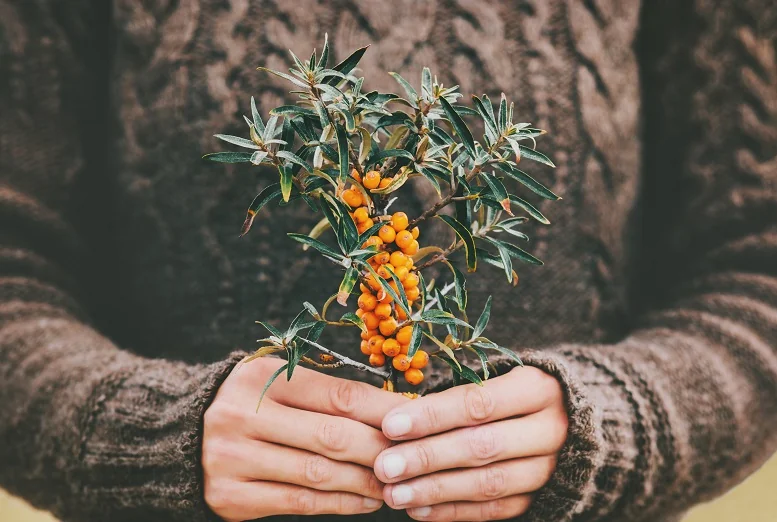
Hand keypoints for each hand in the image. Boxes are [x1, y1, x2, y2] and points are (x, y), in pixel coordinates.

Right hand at [203, 357, 406, 520]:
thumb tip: (394, 410)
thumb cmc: (251, 405)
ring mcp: (233, 458)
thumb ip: (326, 394)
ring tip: (394, 482)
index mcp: (260, 377)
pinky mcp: (231, 496)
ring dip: (365, 481)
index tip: (414, 421)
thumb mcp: (279, 383)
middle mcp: (242, 415)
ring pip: (318, 474)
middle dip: (380, 449)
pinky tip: (365, 500)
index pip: (337, 395)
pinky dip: (339, 503)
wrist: (184, 437)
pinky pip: (299, 502)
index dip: (383, 410)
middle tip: (411, 457)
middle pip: (331, 436)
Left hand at [374, 366, 567, 520]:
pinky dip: (452, 511)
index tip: (391, 425)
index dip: (432, 415)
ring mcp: (548, 467)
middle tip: (386, 465)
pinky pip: (493, 509)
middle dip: (428, 457)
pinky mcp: (539, 496)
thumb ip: (450, 397)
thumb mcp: (491, 379)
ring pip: (488, 482)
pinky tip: (418, 509)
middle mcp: (550, 429)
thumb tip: (393, 418)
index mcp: (538, 389)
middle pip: (483, 445)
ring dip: (435, 490)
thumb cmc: (507, 393)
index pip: (478, 403)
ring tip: (395, 493)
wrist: (559, 419)